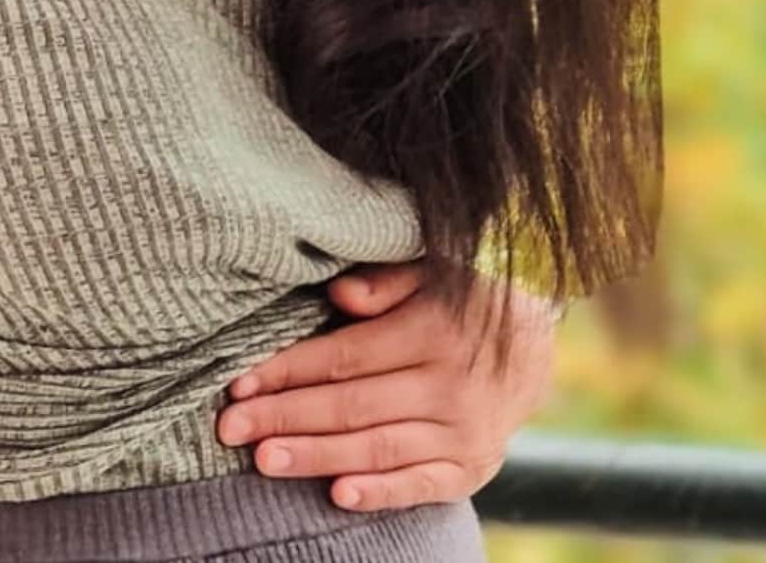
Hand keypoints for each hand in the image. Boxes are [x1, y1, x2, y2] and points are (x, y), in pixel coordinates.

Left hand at [215, 261, 559, 512]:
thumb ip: (387, 280)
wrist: (533, 347)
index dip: (288, 370)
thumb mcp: (432, 270)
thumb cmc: (461, 299)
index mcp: (434, 332)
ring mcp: (464, 432)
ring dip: (317, 456)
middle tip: (231, 428)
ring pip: (377, 447)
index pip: (345, 357)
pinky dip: (382, 493)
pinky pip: (423, 485)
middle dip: (285, 417)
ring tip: (265, 460)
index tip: (239, 383)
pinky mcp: (473, 468)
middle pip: (352, 406)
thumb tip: (341, 295)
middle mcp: (450, 386)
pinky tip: (339, 495)